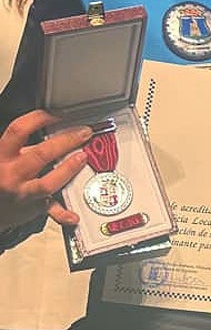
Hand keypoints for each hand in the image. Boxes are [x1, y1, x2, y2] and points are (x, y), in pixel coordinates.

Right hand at [0, 110, 91, 231]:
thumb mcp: (1, 157)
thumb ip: (19, 145)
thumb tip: (48, 127)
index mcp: (0, 156)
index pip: (19, 130)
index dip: (40, 118)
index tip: (58, 114)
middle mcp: (11, 174)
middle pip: (41, 154)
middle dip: (66, 141)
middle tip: (84, 132)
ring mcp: (22, 193)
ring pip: (48, 183)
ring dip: (69, 169)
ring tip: (83, 157)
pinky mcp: (31, 209)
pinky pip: (49, 211)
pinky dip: (63, 214)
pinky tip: (74, 215)